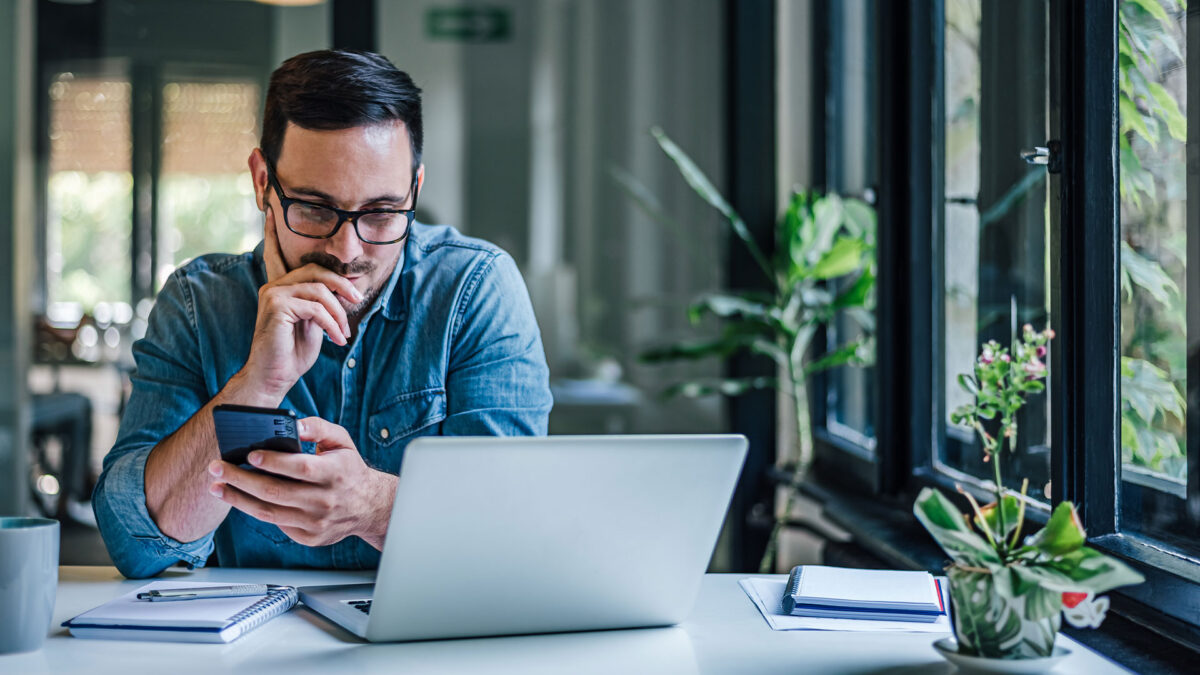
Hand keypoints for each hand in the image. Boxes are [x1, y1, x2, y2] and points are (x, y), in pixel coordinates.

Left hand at [206, 417, 396, 549]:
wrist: (368, 506)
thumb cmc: (348, 469)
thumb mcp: (342, 441)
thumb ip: (318, 427)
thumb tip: (294, 425)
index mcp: (336, 473)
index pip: (300, 468)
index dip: (273, 462)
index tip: (250, 454)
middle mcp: (326, 501)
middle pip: (276, 491)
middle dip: (241, 479)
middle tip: (217, 467)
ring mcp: (316, 522)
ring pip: (269, 512)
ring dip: (238, 499)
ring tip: (217, 486)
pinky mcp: (309, 537)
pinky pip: (276, 523)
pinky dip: (255, 510)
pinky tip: (241, 498)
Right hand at [243, 206, 363, 399]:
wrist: (275, 376)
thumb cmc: (294, 352)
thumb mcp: (314, 323)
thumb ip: (322, 302)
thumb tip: (346, 286)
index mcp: (281, 287)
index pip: (277, 255)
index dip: (273, 233)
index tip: (271, 210)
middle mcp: (274, 286)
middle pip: (316, 270)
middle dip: (341, 284)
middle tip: (356, 299)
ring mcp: (273, 294)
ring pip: (319, 289)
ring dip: (338, 313)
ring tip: (343, 332)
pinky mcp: (276, 306)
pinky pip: (315, 307)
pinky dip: (331, 324)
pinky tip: (336, 339)